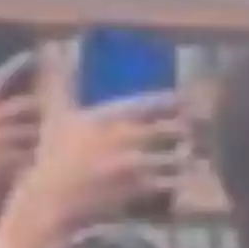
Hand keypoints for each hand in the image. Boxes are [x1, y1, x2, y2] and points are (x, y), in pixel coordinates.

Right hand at [0, 52, 40, 224]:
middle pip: (25, 104)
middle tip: (57, 109)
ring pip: (34, 130)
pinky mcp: (8, 162)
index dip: (14, 66)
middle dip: (43, 107)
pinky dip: (43, 157)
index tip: (31, 55)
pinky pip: (34, 155)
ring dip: (48, 135)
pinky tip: (53, 163)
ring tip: (61, 139)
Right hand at [0, 60, 191, 247]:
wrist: (52, 199)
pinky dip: (180, 182)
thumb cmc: (53, 156)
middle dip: (188, 129)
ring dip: (188, 157)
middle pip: (172, 130)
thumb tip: (50, 48)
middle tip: (198, 129)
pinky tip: (183, 180)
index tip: (186, 99)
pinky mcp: (139, 191)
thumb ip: (59, 82)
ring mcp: (135, 166)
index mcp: (110, 117)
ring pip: (176, 158)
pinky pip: (170, 185)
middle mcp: (126, 139)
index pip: (151, 103)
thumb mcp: (56, 115)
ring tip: (194, 156)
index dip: (173, 100)